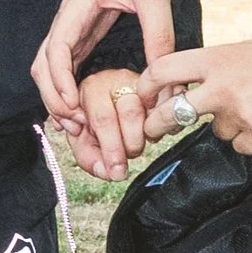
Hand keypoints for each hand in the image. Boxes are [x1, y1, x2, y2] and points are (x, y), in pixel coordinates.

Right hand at [32, 0, 176, 142]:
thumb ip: (159, 34)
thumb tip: (163, 77)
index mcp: (77, 6)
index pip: (57, 46)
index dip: (60, 78)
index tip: (72, 103)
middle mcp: (67, 19)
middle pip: (43, 64)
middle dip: (52, 95)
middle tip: (75, 123)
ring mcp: (71, 27)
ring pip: (48, 67)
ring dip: (56, 95)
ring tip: (76, 122)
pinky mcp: (80, 34)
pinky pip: (64, 66)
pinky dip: (66, 88)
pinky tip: (80, 108)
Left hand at [54, 67, 199, 181]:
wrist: (106, 95)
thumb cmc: (92, 116)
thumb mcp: (80, 137)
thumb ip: (88, 157)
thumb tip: (107, 172)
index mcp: (92, 90)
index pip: (103, 119)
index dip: (112, 149)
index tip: (117, 172)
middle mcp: (118, 80)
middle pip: (131, 113)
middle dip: (131, 144)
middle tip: (127, 154)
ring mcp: (142, 81)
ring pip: (153, 111)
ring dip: (149, 135)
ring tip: (139, 141)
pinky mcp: (162, 86)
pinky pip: (171, 109)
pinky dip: (165, 127)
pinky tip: (154, 130)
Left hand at [145, 24, 251, 156]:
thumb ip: (224, 66)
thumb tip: (202, 82)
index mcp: (220, 58)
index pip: (165, 68)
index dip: (146, 85)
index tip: (143, 95)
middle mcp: (224, 85)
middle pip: (172, 113)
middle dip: (158, 125)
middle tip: (156, 131)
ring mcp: (242, 112)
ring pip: (217, 132)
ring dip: (231, 126)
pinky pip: (243, 145)